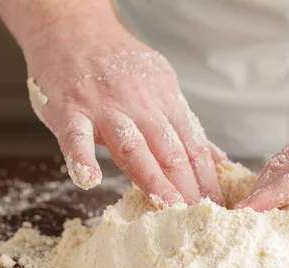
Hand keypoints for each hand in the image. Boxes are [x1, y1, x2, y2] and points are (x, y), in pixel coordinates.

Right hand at [24, 20, 225, 205]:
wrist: (73, 30)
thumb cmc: (118, 65)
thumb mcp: (161, 88)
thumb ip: (185, 126)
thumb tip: (214, 158)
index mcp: (165, 103)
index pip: (193, 147)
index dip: (207, 179)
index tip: (218, 206)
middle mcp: (141, 106)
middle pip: (170, 151)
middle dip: (189, 186)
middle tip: (201, 216)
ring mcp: (105, 108)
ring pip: (132, 146)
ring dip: (152, 177)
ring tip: (167, 204)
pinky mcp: (70, 109)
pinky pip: (76, 137)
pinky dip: (82, 158)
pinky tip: (89, 180)